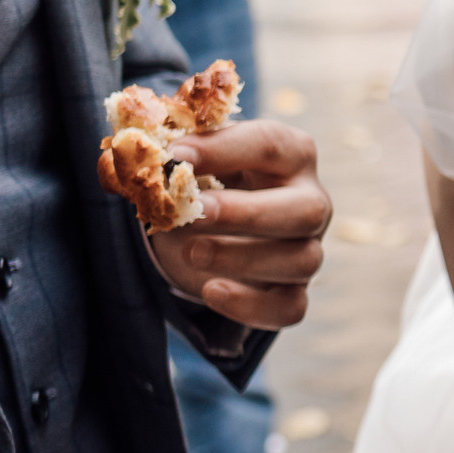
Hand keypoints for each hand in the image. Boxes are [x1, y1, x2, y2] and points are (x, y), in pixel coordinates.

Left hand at [147, 121, 331, 328]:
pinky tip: (211, 291)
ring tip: (191, 252)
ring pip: (302, 261)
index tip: (175, 155)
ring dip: (243, 258)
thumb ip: (171, 153)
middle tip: (197, 211)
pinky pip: (290, 307)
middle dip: (248, 213)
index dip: (224, 149)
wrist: (212, 224)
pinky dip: (251, 305)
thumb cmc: (208, 178)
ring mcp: (308, 248)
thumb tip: (142, 155)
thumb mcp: (191, 157)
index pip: (271, 145)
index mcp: (289, 154)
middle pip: (307, 210)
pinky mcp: (294, 290)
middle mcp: (311, 201)